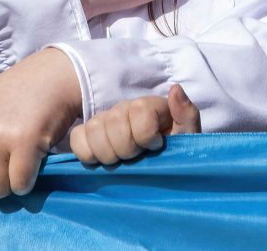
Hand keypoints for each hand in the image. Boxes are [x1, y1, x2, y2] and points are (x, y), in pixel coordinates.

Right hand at [68, 84, 199, 168]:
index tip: (156, 147)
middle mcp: (124, 108)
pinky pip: (77, 138)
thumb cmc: (175, 155)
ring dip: (108, 153)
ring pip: (95, 129)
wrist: (159, 176)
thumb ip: (186, 115)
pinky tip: (101, 161)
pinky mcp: (87, 135)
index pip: (139, 110)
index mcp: (149, 106)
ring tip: (121, 162)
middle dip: (127, 148)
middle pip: (115, 121)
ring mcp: (104, 121)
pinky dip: (87, 153)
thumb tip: (175, 89)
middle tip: (137, 158)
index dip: (146, 136)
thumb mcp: (189, 138)